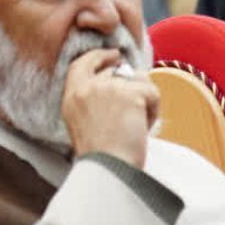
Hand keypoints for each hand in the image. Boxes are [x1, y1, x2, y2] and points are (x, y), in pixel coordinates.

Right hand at [61, 49, 159, 168]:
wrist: (109, 169)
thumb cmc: (101, 156)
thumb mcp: (83, 123)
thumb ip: (94, 100)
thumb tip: (122, 81)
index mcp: (71, 96)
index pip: (81, 63)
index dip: (99, 56)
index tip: (114, 56)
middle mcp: (87, 87)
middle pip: (118, 72)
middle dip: (132, 89)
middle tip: (135, 112)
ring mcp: (108, 87)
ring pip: (139, 81)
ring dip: (144, 102)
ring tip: (135, 126)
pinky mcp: (131, 93)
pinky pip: (153, 94)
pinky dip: (153, 112)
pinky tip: (142, 129)